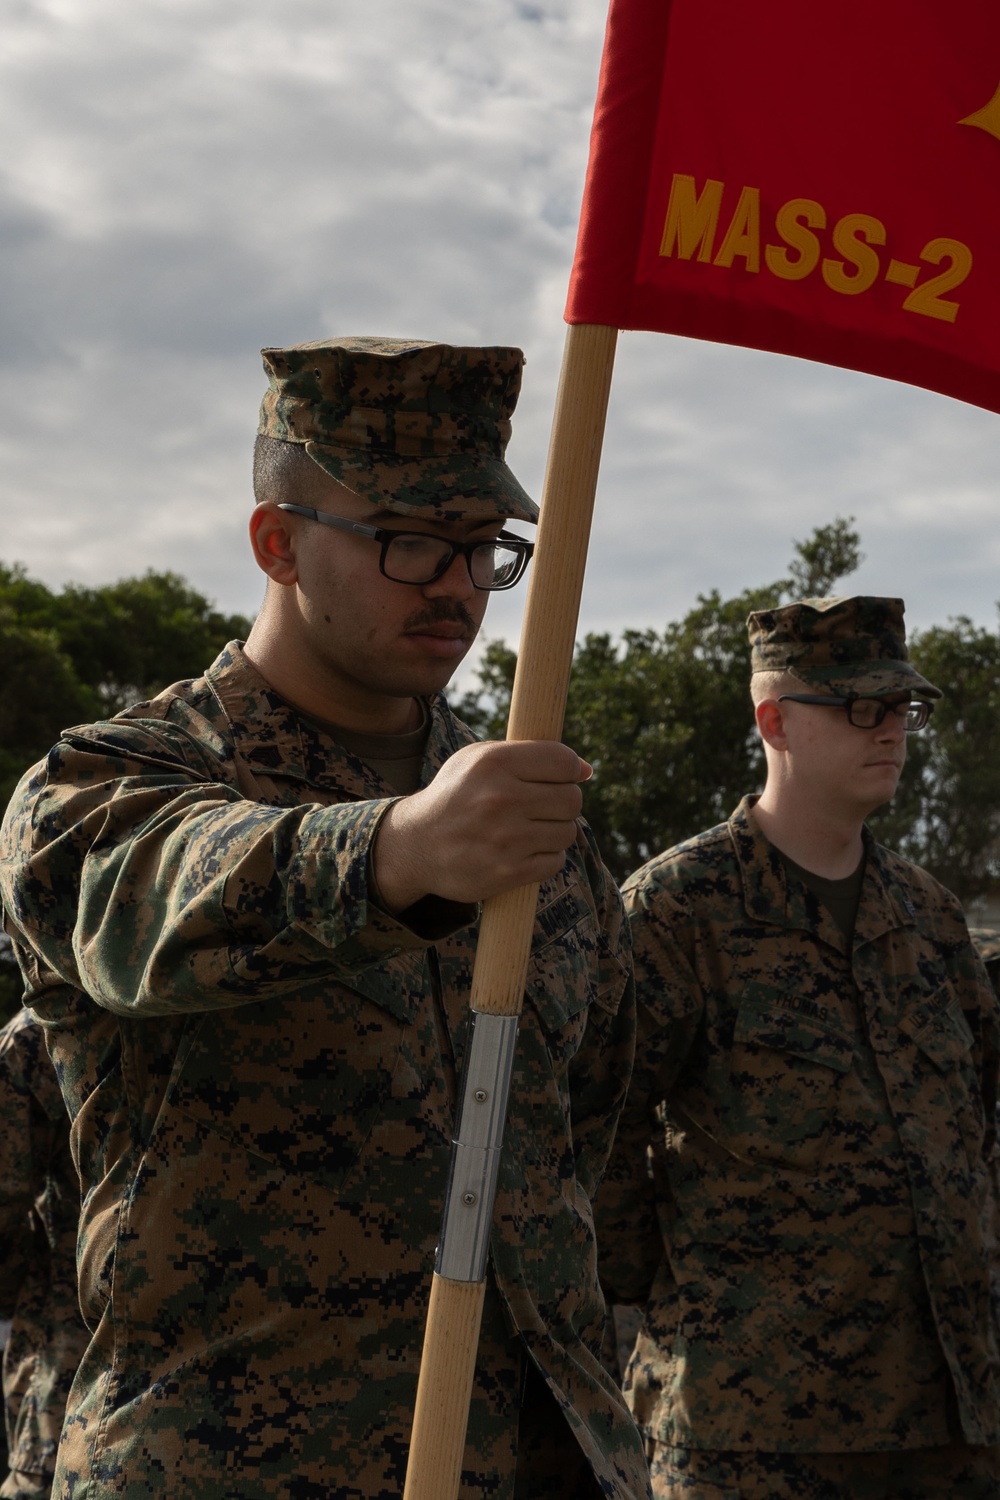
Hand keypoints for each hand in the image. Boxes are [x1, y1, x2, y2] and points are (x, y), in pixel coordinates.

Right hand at [371, 739, 591, 910]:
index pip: (564, 761)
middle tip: (543, 806)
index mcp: (494, 763)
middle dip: (564, 802)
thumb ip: (530, 755)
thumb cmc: (456, 796)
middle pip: (572, 799)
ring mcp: (505, 839)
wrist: (416, 845)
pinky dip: (545, 857)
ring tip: (530, 829)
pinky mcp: (507, 872)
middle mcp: (500, 799)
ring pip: (567, 832)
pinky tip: (523, 850)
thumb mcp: (479, 760)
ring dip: (555, 831)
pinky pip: (555, 861)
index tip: (560, 777)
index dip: (570, 769)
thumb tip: (586, 771)